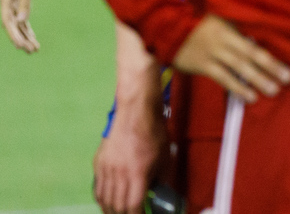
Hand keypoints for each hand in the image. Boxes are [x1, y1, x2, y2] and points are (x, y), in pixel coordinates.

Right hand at [2, 0, 39, 51]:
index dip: (14, 35)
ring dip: (27, 38)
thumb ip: (24, 4)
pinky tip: (33, 40)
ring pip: (20, 26)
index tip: (20, 46)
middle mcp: (8, 6)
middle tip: (31, 51)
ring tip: (35, 50)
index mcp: (6, 2)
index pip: (9, 22)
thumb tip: (22, 21)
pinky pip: (24, 22)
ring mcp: (14, 7)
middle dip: (22, 40)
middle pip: (14, 27)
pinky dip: (28, 31)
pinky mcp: (21, 6)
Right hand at [92, 94, 166, 213]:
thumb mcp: (165, 158)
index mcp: (138, 173)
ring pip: (104, 199)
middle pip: (116, 206)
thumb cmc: (154, 134)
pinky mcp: (98, 163)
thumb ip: (161, 180)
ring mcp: (106, 168)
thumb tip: (159, 196)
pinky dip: (102, 199)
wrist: (136, 112)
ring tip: (119, 213)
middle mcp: (119, 173)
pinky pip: (98, 188)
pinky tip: (109, 202)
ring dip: (111, 210)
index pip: (133, 205)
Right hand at [173, 14, 289, 102]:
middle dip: (271, 67)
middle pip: (251, 54)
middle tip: (289, 78)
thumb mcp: (222, 22)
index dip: (272, 54)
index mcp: (232, 28)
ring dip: (257, 79)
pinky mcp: (203, 65)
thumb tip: (262, 42)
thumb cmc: (202, 28)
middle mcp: (225, 40)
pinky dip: (237, 87)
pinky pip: (223, 78)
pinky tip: (250, 96)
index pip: (255, 43)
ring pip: (239, 67)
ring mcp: (213, 53)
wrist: (170, 30)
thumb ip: (239, 31)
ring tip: (274, 90)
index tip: (289, 63)